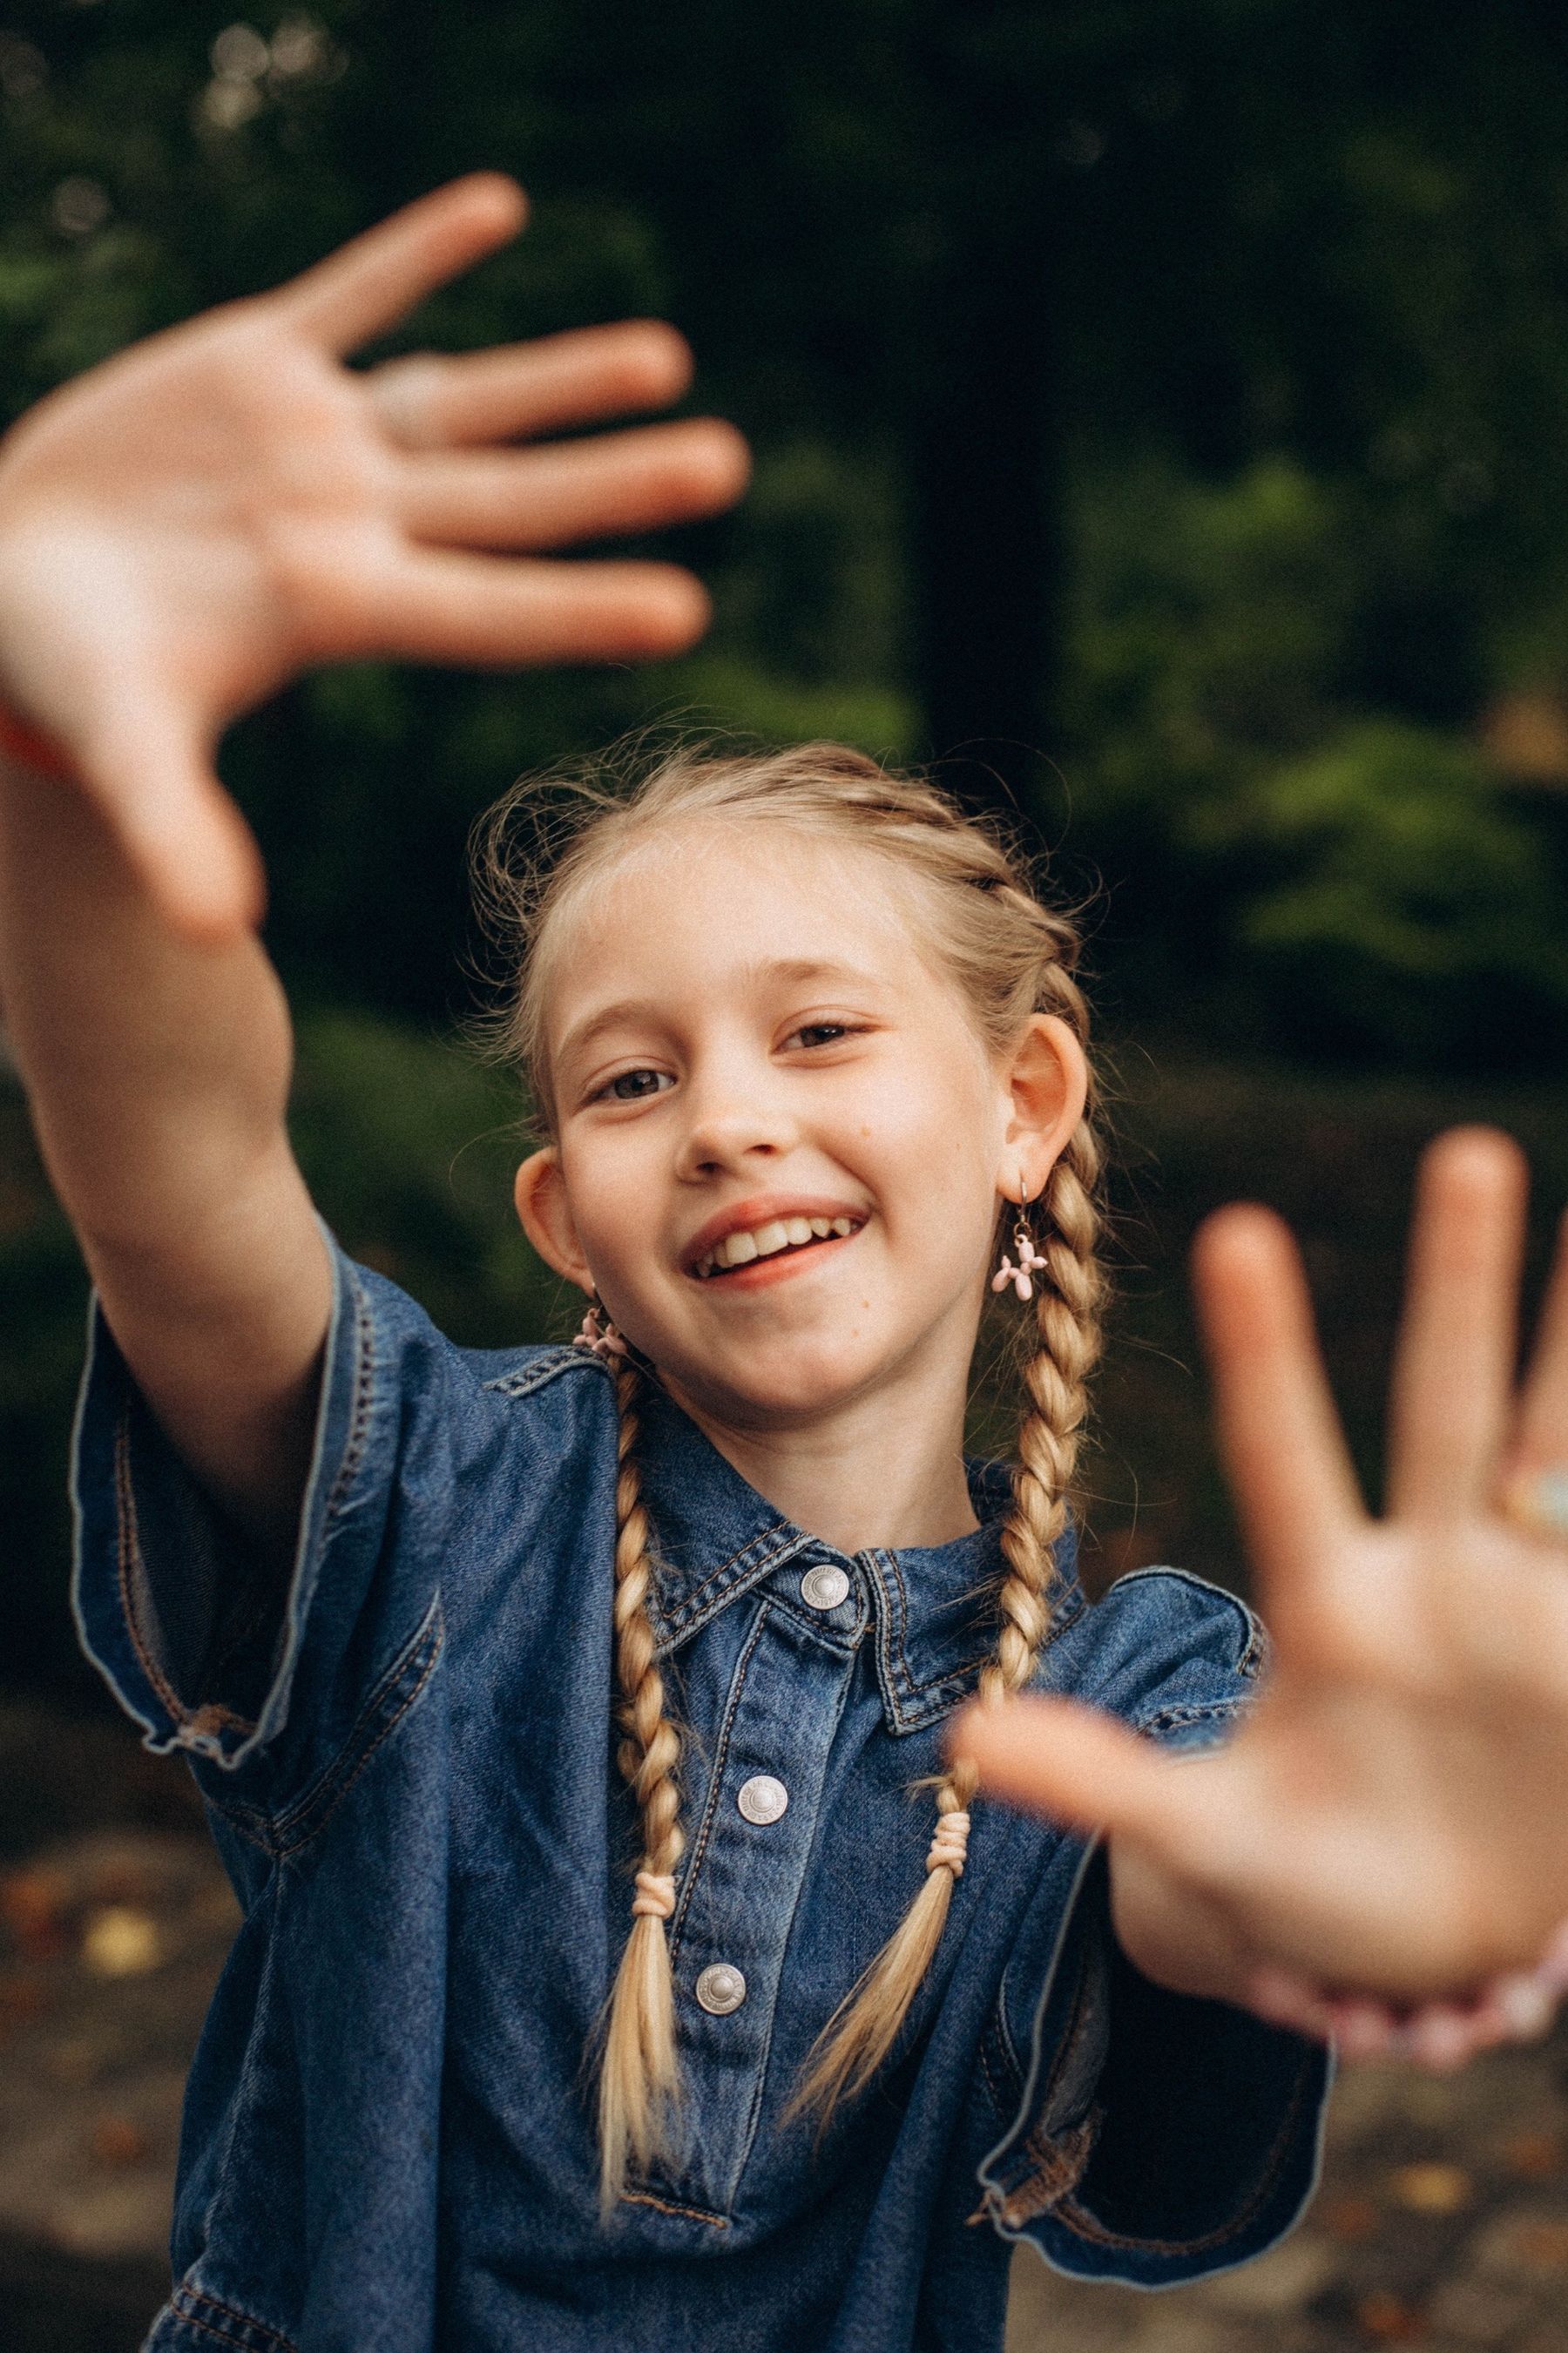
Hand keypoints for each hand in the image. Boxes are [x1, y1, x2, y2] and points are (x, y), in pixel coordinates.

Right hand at [0, 175, 748, 937]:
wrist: (9, 580)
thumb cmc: (60, 670)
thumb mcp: (116, 734)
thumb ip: (170, 821)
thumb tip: (209, 930)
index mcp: (338, 607)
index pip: (484, 610)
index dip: (577, 606)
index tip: (686, 612)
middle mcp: (353, 523)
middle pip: (509, 500)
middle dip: (614, 480)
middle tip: (727, 463)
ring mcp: (314, 442)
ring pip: (463, 399)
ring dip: (560, 378)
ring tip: (665, 356)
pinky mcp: (256, 365)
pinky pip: (354, 291)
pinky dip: (419, 252)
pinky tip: (500, 209)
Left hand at [955, 1129, 1567, 2008]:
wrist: (1427, 1943)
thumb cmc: (1305, 1882)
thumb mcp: (1210, 1846)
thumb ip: (1104, 1787)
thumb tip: (963, 1740)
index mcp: (1327, 1609)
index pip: (1287, 1456)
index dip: (1269, 1355)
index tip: (1238, 1230)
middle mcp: (1427, 1576)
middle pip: (1442, 1404)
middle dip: (1459, 1285)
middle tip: (1468, 1149)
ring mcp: (1517, 1603)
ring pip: (1549, 1437)